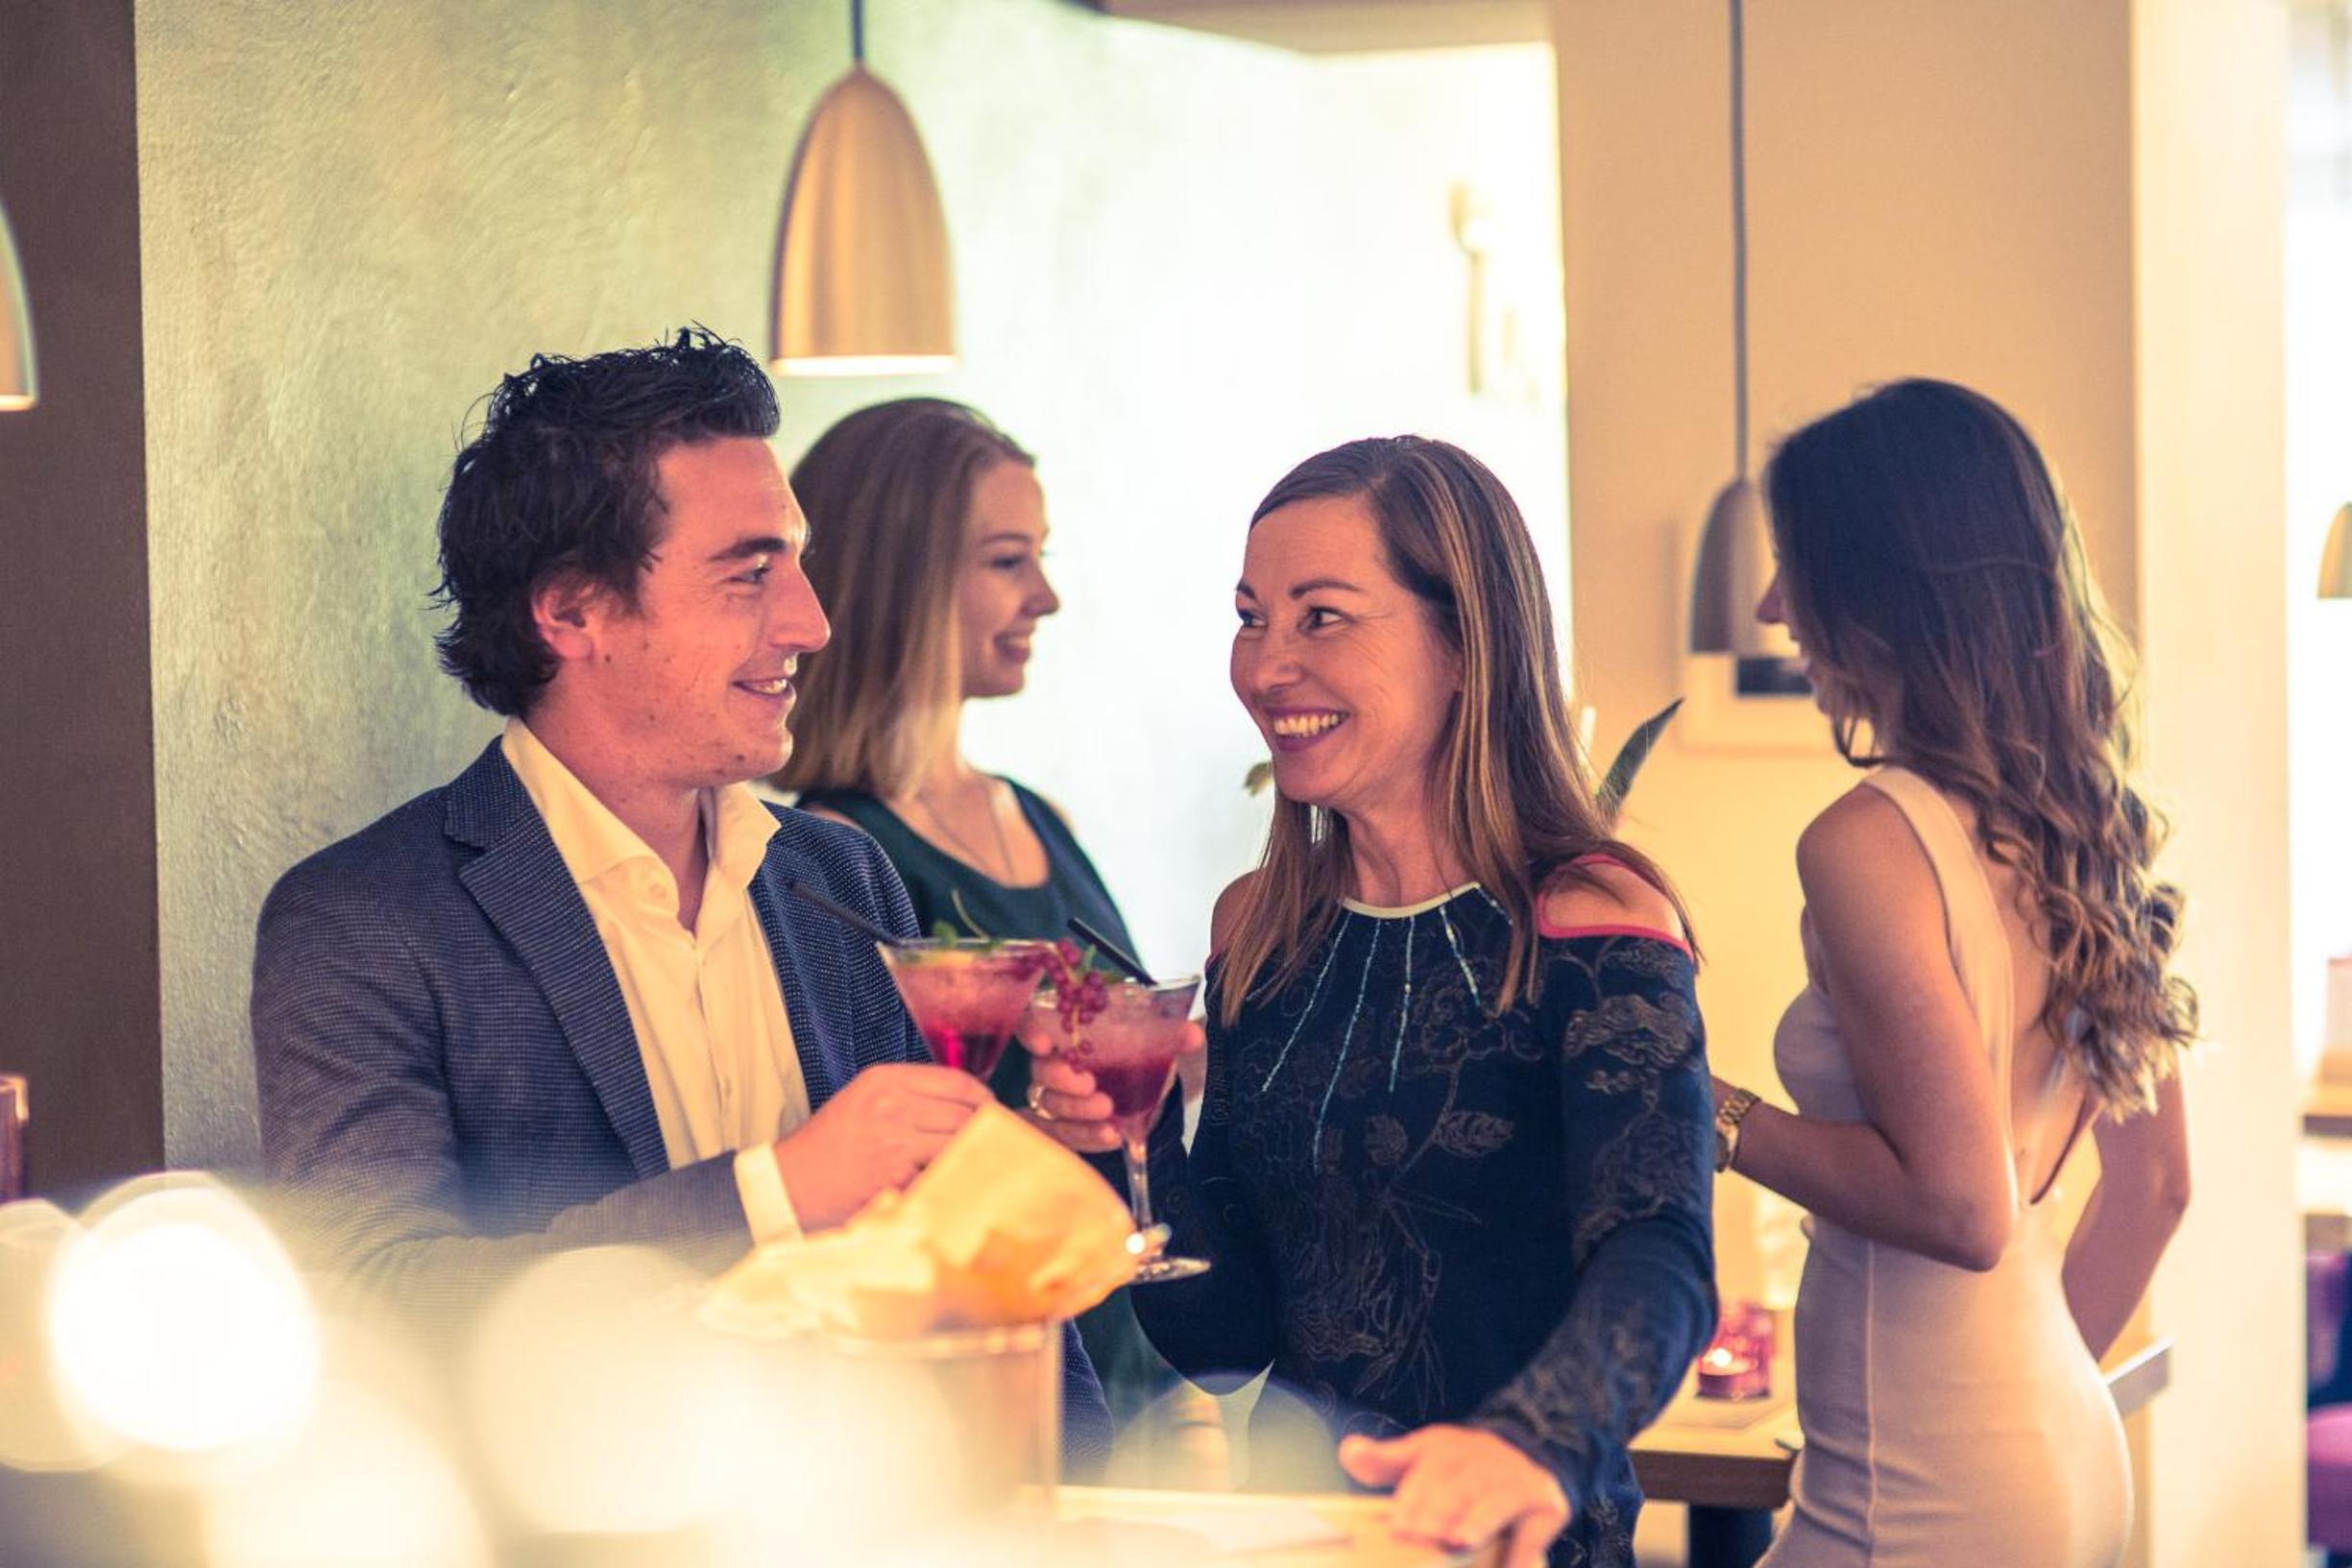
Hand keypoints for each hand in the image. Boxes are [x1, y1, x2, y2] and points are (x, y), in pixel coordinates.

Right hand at [773, 1063, 987, 1229]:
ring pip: (959, 1145)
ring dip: (971, 1158)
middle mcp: (892, 1105)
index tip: (991, 1111)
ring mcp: (895, 1142)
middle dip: (984, 1131)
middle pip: (965, 1114)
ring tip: (975, 1166)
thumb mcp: (863, 1099)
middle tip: (992, 1144)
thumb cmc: (828, 1145)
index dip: (982, 1099)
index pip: (957, 1081)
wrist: (790, 1184)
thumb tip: (964, 1104)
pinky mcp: (896, 1178)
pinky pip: (942, 1176)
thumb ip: (909, 1095)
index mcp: (885, 1080)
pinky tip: (951, 1186)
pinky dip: (951, 1182)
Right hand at [1019, 1018, 1206, 1155]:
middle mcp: (1055, 1061)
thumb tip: (1193, 1035)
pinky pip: (1061, 1135)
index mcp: (1069, 1029)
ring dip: (1076, 1111)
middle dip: (1061, 1078)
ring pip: (1048, 1106)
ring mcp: (1054, 1097)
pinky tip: (1110, 1136)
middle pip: (1039, 1069)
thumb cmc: (1137, 1055)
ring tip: (1107, 1114)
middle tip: (1088, 1084)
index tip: (1043, 1043)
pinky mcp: (1060, 1128)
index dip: (1030, 1030)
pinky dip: (1085, 1137)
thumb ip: (1171, 1035)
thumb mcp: (1155, 1041)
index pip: (1033, 1022)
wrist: (1147, 1090)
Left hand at [1339, 1425, 1570, 1567]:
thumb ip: (1386, 1461)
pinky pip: (1536, 1528)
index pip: (1432, 1465)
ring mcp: (1520, 1480)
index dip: (1414, 1494)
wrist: (1533, 1453)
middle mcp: (1488, 1458)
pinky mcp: (1548, 1504)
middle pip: (1463, 1482)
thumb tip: (1348, 1451)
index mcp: (1452, 1446)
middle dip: (1440, 1509)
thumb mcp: (1423, 1456)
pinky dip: (1524, 1551)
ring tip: (1460, 1540)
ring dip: (1480, 1520)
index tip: (1398, 1525)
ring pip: (1499, 1500)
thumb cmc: (1462, 1468)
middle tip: (1420, 1538)